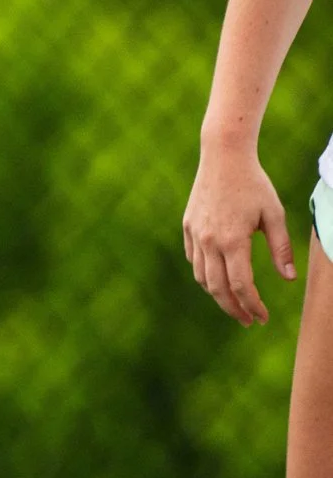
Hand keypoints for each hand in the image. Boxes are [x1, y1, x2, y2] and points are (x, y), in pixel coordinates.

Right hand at [183, 144, 294, 324]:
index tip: (262, 318)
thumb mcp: (275, 215)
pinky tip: (218, 276)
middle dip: (234, 308)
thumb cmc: (254, 184)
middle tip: (249, 321)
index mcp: (232, 240)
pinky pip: (193, 258)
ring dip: (217, 294)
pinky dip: (205, 273)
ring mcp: (195, 233)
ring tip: (234, 303)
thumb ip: (281, 248)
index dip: (252, 305)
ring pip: (201, 276)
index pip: (240, 285)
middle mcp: (209, 240)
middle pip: (217, 287)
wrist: (223, 156)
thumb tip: (288, 279)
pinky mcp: (188, 226)